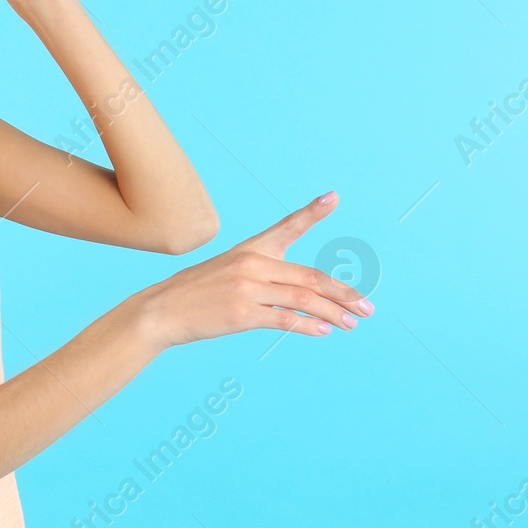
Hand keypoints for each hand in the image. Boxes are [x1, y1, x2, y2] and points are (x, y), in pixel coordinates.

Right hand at [129, 191, 374, 349]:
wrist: (161, 309)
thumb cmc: (198, 293)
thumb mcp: (229, 271)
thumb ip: (265, 277)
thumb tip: (303, 298)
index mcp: (251, 248)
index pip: (288, 225)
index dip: (313, 211)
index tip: (334, 197)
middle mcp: (252, 263)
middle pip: (310, 275)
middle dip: (343, 293)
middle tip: (367, 307)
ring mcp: (248, 288)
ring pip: (303, 298)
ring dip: (333, 312)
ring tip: (352, 323)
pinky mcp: (241, 313)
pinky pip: (284, 319)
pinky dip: (308, 326)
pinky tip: (325, 331)